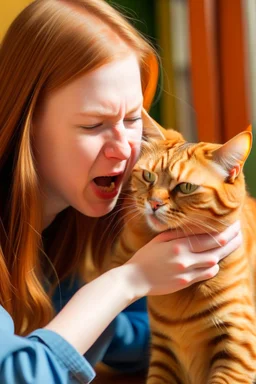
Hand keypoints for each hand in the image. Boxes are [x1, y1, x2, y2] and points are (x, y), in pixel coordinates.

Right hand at [124, 221, 241, 297]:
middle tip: (239, 232)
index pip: (209, 237)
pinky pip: (206, 274)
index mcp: (179, 245)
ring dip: (224, 253)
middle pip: (217, 249)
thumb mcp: (160, 239)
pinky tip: (215, 260)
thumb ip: (179, 234)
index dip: (225, 230)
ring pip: (214, 262)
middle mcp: (185, 259)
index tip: (233, 224)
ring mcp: (186, 272)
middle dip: (231, 239)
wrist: (135, 278)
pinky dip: (213, 266)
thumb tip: (196, 227)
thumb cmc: (146, 256)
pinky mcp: (185, 282)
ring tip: (232, 244)